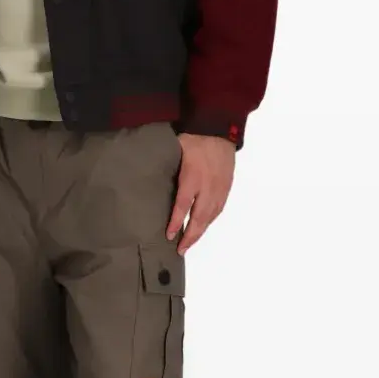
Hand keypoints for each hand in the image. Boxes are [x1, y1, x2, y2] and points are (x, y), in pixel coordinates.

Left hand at [166, 134, 235, 254]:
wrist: (218, 128)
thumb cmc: (192, 137)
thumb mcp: (175, 152)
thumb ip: (167, 170)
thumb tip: (151, 184)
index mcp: (192, 177)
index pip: (183, 206)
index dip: (175, 222)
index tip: (169, 236)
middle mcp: (208, 186)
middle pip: (200, 217)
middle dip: (190, 236)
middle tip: (181, 250)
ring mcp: (219, 187)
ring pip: (211, 216)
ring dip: (201, 231)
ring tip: (191, 243)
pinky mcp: (227, 186)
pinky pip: (219, 208)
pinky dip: (211, 220)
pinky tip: (204, 227)